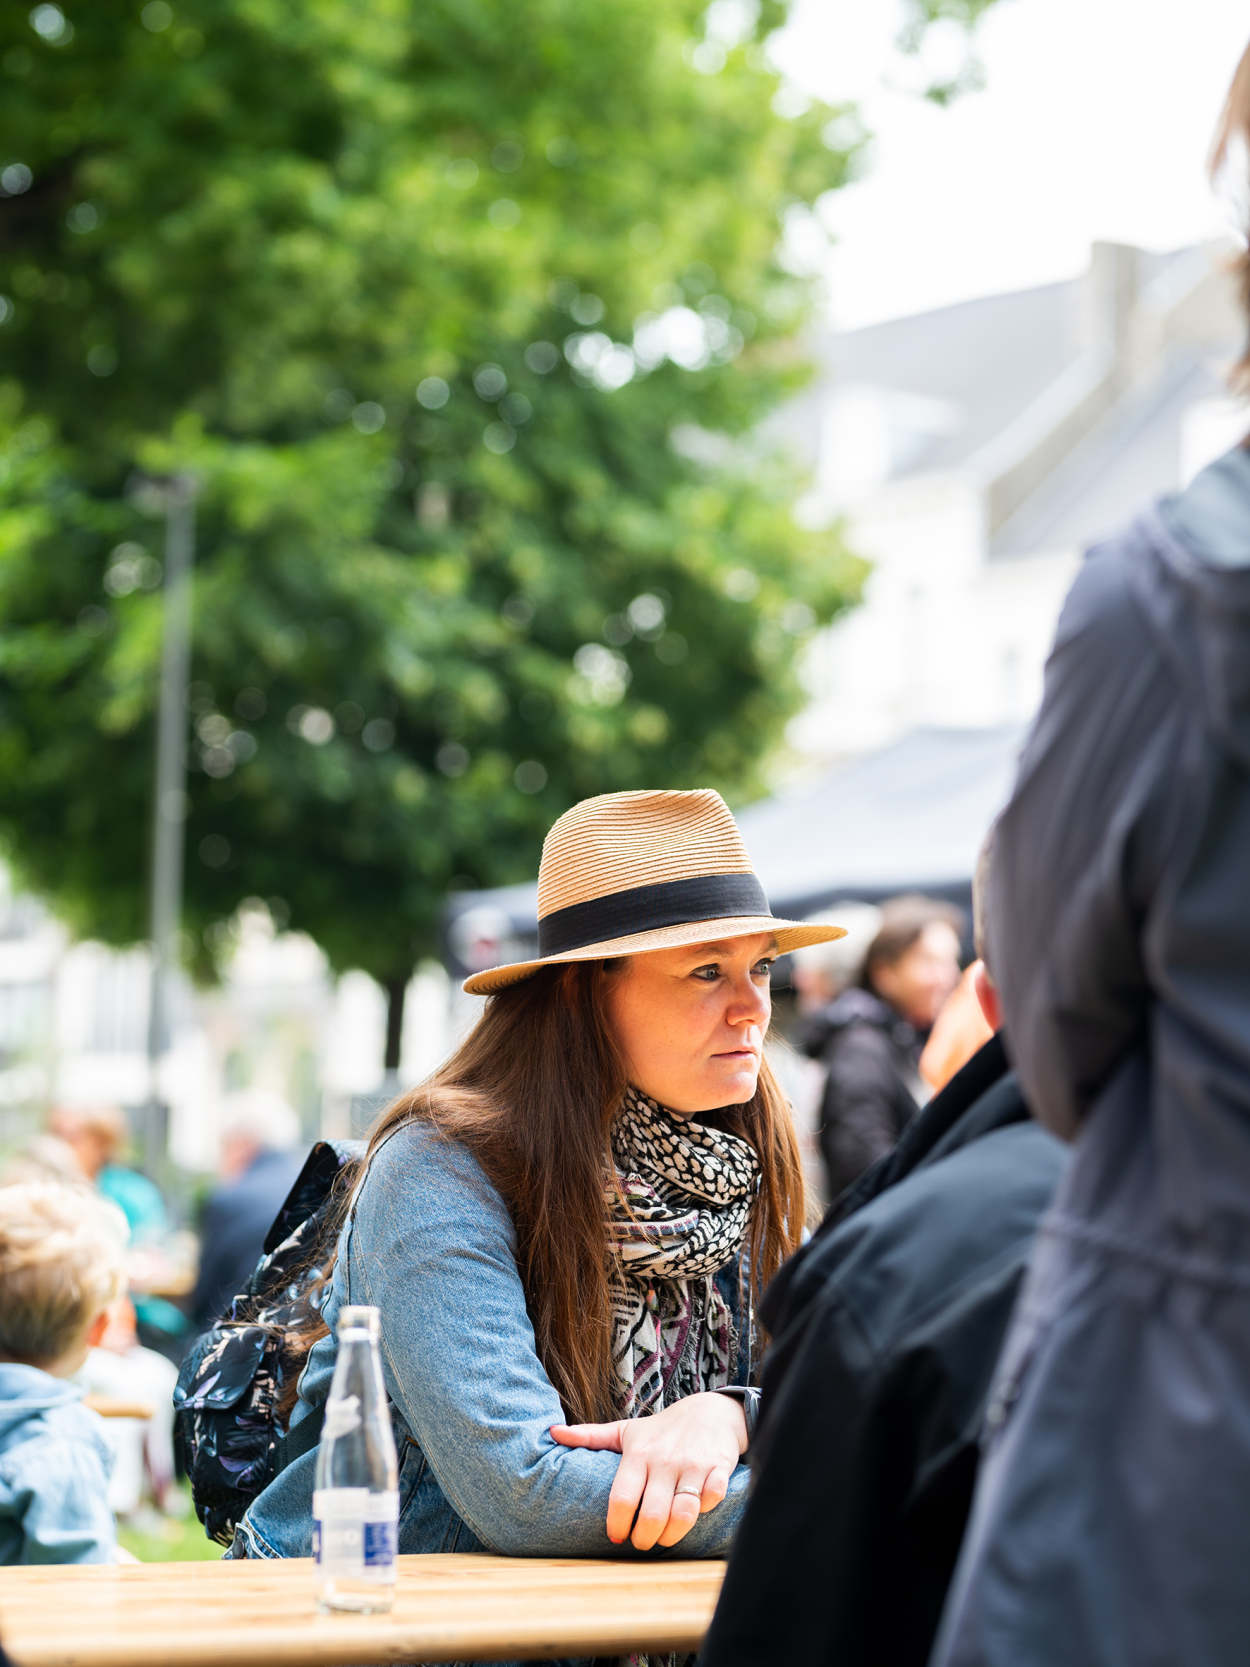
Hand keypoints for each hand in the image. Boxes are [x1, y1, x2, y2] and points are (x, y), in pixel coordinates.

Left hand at [550, 1391, 746, 1549]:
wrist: (710, 1411)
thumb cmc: (662, 1429)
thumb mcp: (625, 1430)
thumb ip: (590, 1436)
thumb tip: (552, 1432)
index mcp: (639, 1453)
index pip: (622, 1496)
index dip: (617, 1524)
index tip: (615, 1535)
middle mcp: (664, 1460)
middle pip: (652, 1514)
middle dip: (644, 1539)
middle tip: (640, 1542)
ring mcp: (693, 1465)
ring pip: (683, 1514)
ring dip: (672, 1536)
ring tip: (663, 1538)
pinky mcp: (719, 1468)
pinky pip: (712, 1499)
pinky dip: (704, 1512)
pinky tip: (695, 1513)